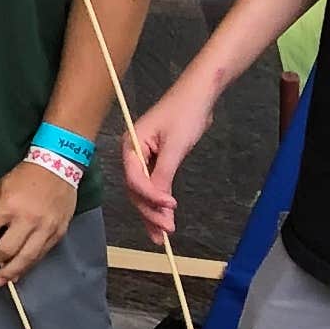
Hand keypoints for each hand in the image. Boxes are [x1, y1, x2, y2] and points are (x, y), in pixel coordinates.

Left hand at [0, 160, 77, 287]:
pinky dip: (28, 265)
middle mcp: (28, 220)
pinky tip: (18, 272)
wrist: (58, 167)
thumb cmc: (25, 177)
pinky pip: (41, 254)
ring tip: (0, 281)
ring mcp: (45, 228)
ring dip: (10, 272)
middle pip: (6, 250)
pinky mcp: (58, 233)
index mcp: (9, 205)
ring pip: (26, 258)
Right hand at [119, 81, 214, 240]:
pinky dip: (159, 201)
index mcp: (130, 145)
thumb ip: (164, 174)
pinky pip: (153, 185)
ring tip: (163, 234)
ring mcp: (143, 157)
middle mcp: (132, 153)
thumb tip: (158, 203)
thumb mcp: (175, 146)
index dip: (150, 196)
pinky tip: (164, 217)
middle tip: (167, 231)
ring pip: (143, 191)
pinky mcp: (156, 160)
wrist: (199, 94)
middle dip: (150, 211)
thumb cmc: (185, 114)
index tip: (170, 208)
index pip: (134, 178)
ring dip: (153, 212)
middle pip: (135, 189)